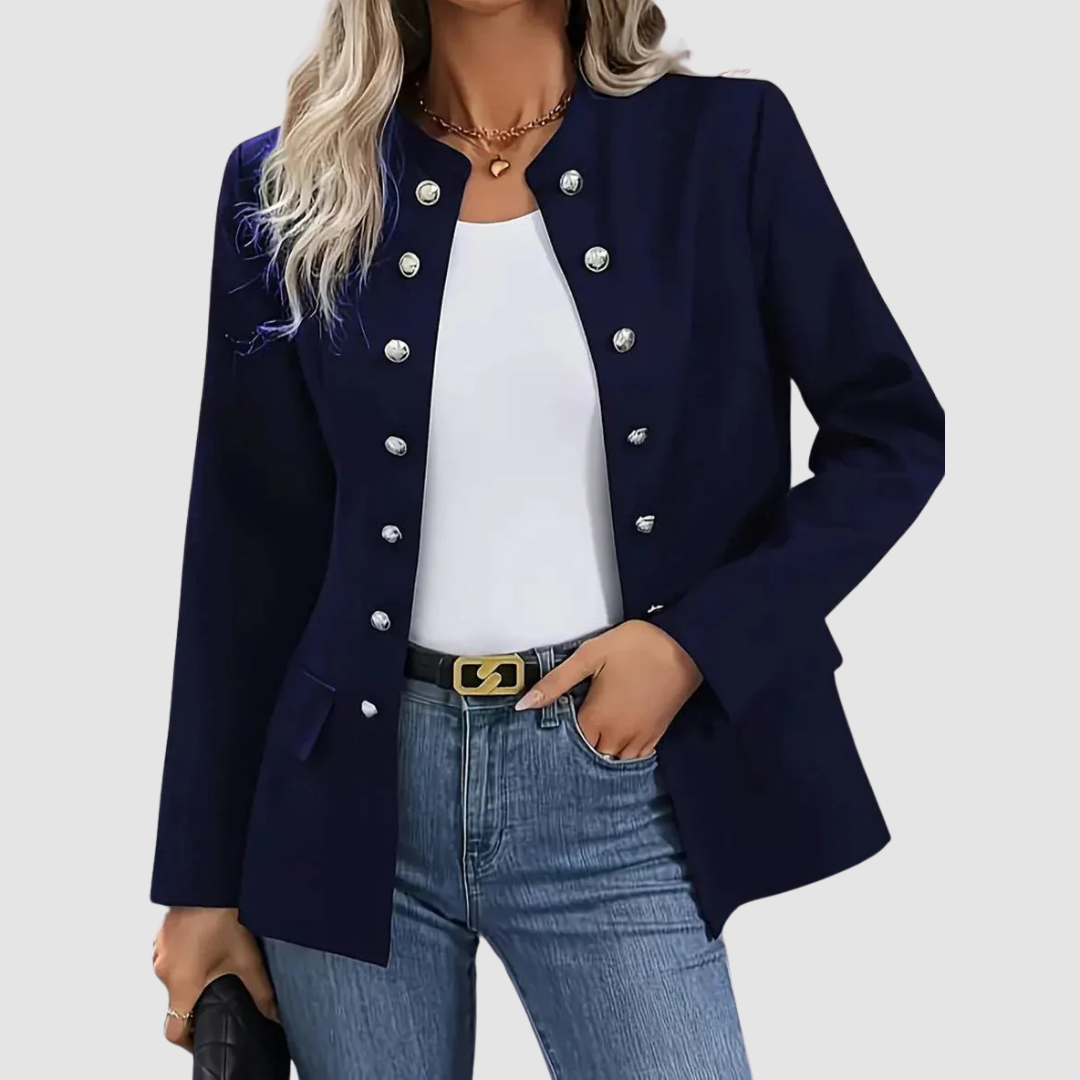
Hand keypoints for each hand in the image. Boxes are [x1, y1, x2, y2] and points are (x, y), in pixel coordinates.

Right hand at [152, 907, 277, 1050]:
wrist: (207, 882)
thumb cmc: (221, 915)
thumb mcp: (247, 959)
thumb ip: (259, 991)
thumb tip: (271, 1011)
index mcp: (182, 983)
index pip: (174, 1029)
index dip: (188, 1040)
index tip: (201, 1036)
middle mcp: (165, 970)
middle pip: (177, 1000)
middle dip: (198, 998)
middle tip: (220, 988)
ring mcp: (160, 951)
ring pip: (175, 976)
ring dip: (193, 974)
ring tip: (216, 960)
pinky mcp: (162, 936)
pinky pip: (172, 956)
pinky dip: (187, 957)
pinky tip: (207, 942)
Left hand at [515, 619, 702, 759]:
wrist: (685, 645)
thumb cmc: (637, 646)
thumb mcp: (589, 656)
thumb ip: (556, 682)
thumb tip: (525, 704)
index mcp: (598, 719)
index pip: (568, 745)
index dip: (557, 737)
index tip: (551, 727)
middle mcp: (618, 736)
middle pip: (590, 756)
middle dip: (578, 747)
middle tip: (573, 727)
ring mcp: (639, 738)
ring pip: (612, 761)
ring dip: (601, 752)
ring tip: (593, 734)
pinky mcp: (656, 734)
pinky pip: (635, 758)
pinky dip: (623, 753)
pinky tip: (616, 739)